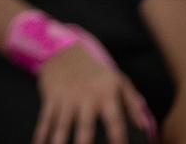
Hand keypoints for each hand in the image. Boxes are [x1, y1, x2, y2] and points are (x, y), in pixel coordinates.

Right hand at [34, 41, 153, 143]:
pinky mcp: (51, 97)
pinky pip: (45, 119)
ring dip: (59, 142)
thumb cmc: (97, 72)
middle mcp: (85, 97)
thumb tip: (144, 126)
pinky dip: (41, 134)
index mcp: (106, 94)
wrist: (65, 50)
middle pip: (85, 127)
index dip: (119, 139)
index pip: (115, 122)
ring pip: (62, 126)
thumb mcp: (118, 80)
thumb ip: (133, 103)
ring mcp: (66, 98)